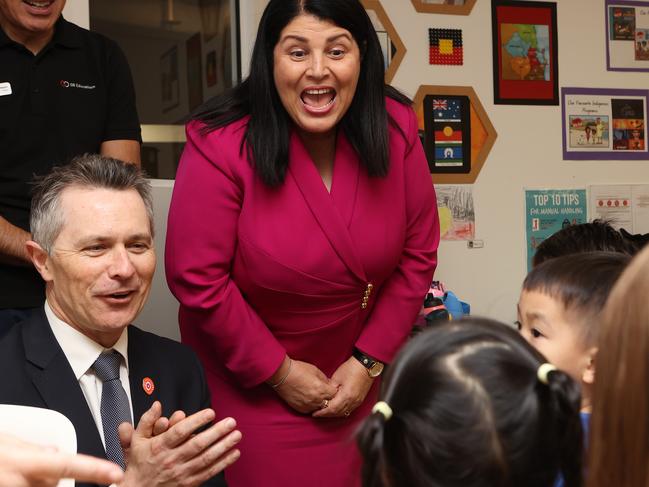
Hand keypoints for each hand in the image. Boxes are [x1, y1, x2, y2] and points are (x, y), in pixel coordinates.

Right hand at [0, 432, 123, 486]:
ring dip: (33, 485)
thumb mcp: (7, 443)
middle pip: (52, 486)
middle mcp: (19, 482)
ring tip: (10, 473)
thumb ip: (33, 450)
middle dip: (46, 479)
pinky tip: (11, 477)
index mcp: (24, 462)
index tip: (115, 474)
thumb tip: (55, 454)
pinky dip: (23, 486)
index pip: (68, 464)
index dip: (93, 470)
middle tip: (23, 469)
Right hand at [118, 401, 241, 486]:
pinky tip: (234, 453)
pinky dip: (223, 463)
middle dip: (216, 432)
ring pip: (206, 458)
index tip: (210, 412)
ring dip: (223, 446)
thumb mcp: (136, 441)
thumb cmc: (139, 463)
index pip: (180, 432)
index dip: (196, 421)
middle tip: (231, 422)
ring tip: (236, 435)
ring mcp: (181, 472)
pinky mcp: (189, 483)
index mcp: (160, 446)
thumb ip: (146, 421)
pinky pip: (208, 472)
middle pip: (197, 444)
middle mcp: (172, 459)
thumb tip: (156, 405)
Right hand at [271, 358, 338, 413]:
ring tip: (318, 396)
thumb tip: (330, 385)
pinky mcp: (300, 409)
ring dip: (321, 404)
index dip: (335, 390)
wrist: (282, 375)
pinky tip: (310, 399)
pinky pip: (311, 410)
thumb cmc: (299, 370)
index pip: (335, 394)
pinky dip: (313, 406)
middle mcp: (316, 400)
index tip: (333, 388)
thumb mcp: (315, 371)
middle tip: (327, 393)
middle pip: (329, 403)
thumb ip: (325, 379)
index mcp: (321, 389)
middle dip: (330, 398)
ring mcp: (308, 406)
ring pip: (320, 409)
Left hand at [312, 356, 373, 417]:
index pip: (332, 409)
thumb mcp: (336, 377)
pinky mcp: (360, 399)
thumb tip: (324, 395)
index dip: (322, 412)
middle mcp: (353, 401)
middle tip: (318, 413)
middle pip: (338, 413)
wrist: (366, 365)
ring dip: (334, 413)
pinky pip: (349, 409)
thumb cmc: (352, 368)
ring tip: (326, 411)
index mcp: (346, 396)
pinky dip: (341, 410)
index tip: (315, 413)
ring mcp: (357, 401)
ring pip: (344, 412)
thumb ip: (329, 388)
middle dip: (327, 414)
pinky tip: (336, 408)